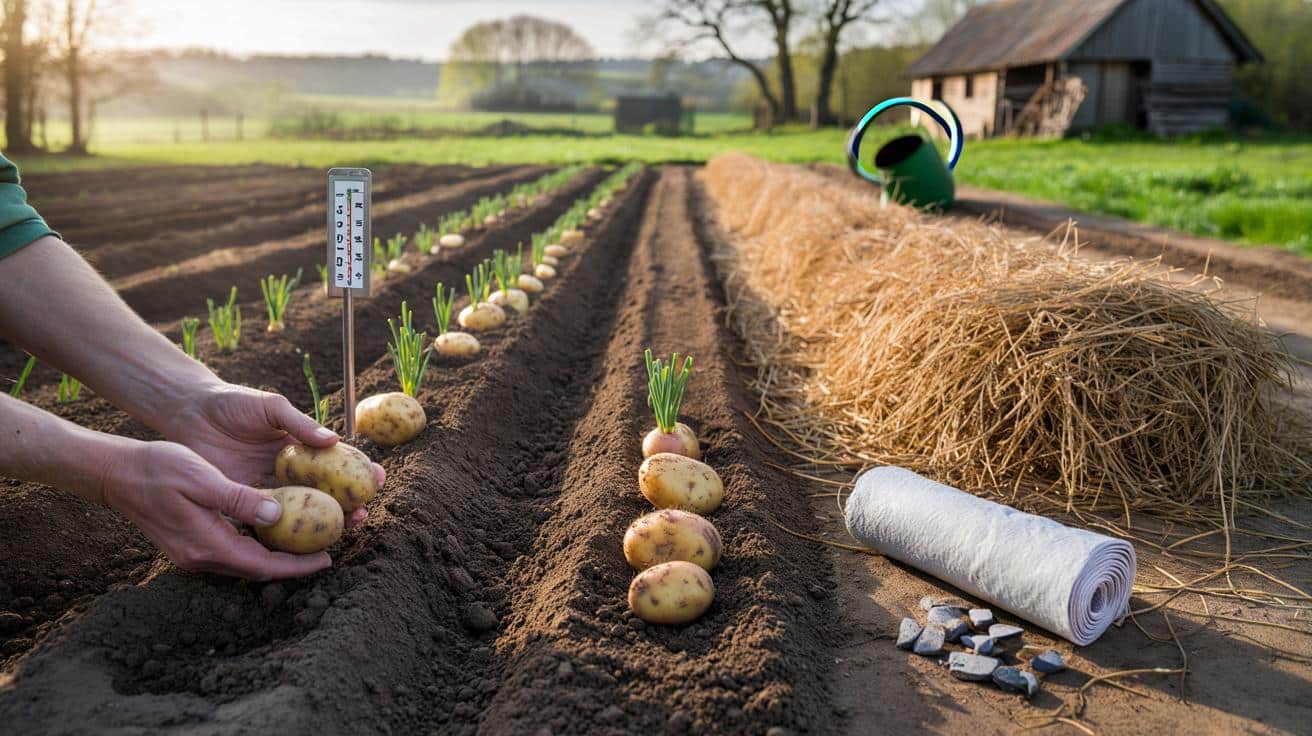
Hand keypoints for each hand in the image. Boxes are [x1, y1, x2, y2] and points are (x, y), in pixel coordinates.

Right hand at [102, 440, 330, 579]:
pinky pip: (233, 552)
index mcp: (207, 545)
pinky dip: (257, 545)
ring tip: (308, 542)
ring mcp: (193, 554)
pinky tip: (274, 530)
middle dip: (293, 564)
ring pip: (245, 562)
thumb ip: (239, 499)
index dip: (297, 566)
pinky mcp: (189, 545)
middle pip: (257, 570)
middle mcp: (200, 557)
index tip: (328, 559)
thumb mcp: (202, 478)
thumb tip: (278, 514)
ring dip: (276, 555)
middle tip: (327, 551)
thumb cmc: (158, 469)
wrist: (115, 473)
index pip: (262, 566)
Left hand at [167, 382, 383, 526]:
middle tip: (363, 512)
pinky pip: (266, 517)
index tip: (379, 479)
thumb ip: (299, 423)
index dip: (359, 471)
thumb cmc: (233, 402)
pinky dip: (285, 529)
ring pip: (301, 509)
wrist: (190, 412)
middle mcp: (288, 471)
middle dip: (348, 504)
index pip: (336, 461)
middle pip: (325, 491)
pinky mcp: (242, 499)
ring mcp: (267, 486)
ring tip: (343, 528)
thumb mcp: (271, 406)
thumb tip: (334, 440)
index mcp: (300, 447)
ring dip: (322, 521)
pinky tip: (300, 540)